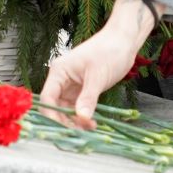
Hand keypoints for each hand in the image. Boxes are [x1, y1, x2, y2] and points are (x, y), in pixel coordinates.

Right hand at [38, 0, 158, 128]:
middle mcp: (62, 79)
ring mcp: (72, 85)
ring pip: (67, 109)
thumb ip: (88, 98)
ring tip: (90, 128)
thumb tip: (81, 118)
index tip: (64, 129)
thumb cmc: (109, 51)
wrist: (124, 41)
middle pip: (55, 106)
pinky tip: (92, 123)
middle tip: (81, 132)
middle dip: (66, 120)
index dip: (52, 115)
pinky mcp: (83, 90)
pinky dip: (83, 116)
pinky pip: (78, 107)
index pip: (48, 98)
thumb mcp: (98, 76)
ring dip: (75, 121)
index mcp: (59, 71)